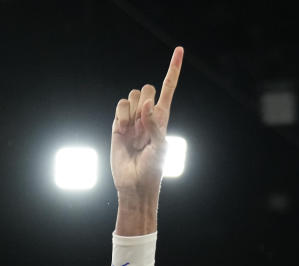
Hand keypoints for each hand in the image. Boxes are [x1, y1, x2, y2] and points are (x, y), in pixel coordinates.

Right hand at [110, 47, 182, 199]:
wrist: (134, 184)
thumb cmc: (153, 169)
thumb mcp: (160, 148)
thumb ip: (156, 125)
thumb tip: (148, 104)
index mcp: (163, 117)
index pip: (169, 88)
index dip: (173, 68)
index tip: (180, 49)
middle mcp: (148, 115)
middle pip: (146, 88)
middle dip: (146, 100)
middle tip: (145, 125)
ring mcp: (132, 118)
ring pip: (131, 96)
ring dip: (133, 112)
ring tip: (135, 134)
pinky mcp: (118, 124)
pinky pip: (120, 106)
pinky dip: (122, 116)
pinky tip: (124, 131)